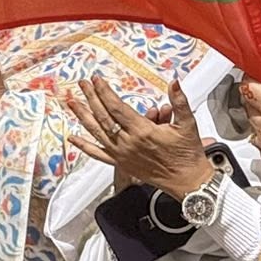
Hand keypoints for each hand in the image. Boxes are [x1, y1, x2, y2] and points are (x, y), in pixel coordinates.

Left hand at [67, 77, 214, 196]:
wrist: (187, 180)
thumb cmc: (187, 153)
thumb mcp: (187, 123)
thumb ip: (179, 101)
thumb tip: (175, 82)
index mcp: (143, 131)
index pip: (116, 107)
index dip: (104, 92)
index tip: (97, 80)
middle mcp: (128, 143)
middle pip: (103, 117)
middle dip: (91, 98)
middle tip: (82, 84)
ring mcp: (122, 154)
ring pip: (97, 132)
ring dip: (83, 116)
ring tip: (73, 102)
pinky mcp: (121, 164)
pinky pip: (99, 154)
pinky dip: (85, 147)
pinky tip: (73, 139)